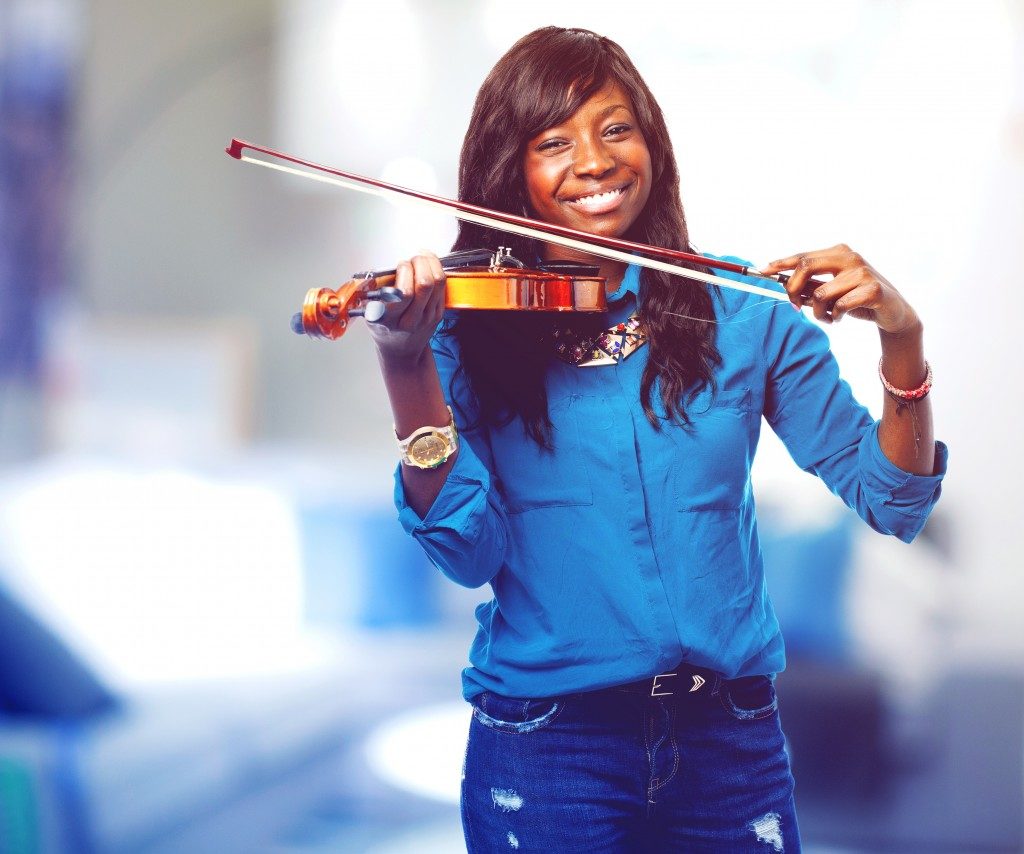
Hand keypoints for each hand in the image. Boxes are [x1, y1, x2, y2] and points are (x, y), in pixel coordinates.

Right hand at [365, 252, 445, 362]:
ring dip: (431, 263)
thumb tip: (385, 268)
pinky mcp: (438, 314)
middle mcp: (410, 320)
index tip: (400, 265)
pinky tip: (429, 264)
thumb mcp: (369, 311)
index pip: (404, 293)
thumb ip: (374, 291)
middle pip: (424, 284)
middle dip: (419, 263)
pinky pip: (443, 286)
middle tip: (412, 259)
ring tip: (422, 257)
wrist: (401, 349)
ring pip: (437, 283)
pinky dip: (437, 270)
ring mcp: (427, 318)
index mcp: (389, 320)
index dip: (405, 272)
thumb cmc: (384, 326)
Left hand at [760, 244, 920, 335]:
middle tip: (795, 306)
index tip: (762, 271)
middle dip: (793, 290)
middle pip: (806, 266)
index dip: (781, 263)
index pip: (803, 256)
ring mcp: (862, 271)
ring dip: (818, 312)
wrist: (893, 312)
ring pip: (820, 293)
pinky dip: (834, 316)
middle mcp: (850, 257)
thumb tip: (785, 288)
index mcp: (838, 253)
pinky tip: (841, 318)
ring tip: (827, 317)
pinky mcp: (873, 289)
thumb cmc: (858, 299)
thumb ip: (812, 287)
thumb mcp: (832, 291)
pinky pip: (839, 306)